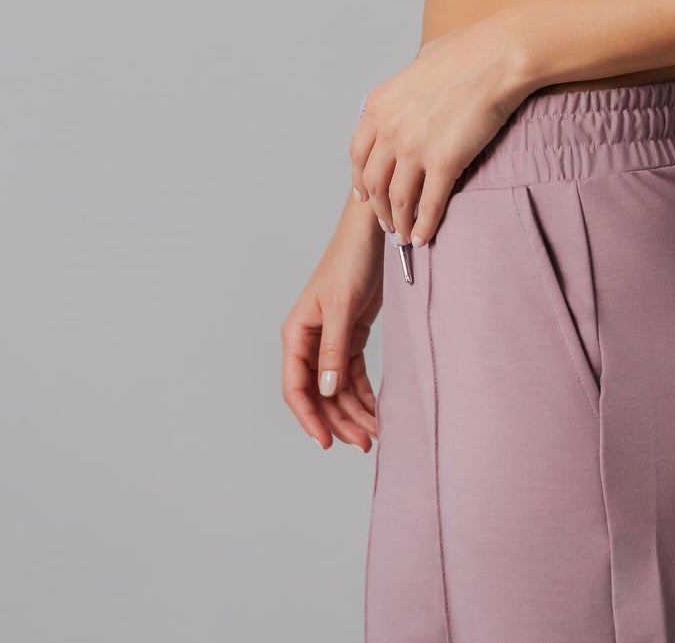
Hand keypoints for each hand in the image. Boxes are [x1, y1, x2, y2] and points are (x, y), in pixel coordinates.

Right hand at [280, 191, 384, 451]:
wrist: (376, 231)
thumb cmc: (351, 259)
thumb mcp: (342, 306)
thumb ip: (333, 350)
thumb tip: (326, 392)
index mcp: (297, 333)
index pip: (296, 386)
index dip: (309, 417)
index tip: (325, 442)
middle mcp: (310, 341)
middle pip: (319, 394)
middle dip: (339, 421)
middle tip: (364, 443)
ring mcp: (331, 341)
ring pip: (338, 390)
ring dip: (355, 413)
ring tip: (376, 434)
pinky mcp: (352, 337)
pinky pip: (354, 376)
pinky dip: (365, 396)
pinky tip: (378, 413)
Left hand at [350, 18, 525, 246]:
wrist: (499, 56)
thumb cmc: (471, 51)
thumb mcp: (422, 61)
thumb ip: (410, 84)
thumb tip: (414, 92)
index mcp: (379, 105)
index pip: (358, 154)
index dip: (360, 179)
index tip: (365, 193)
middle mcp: (389, 129)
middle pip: (373, 183)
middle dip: (379, 208)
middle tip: (388, 222)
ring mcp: (413, 148)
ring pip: (397, 200)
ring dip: (399, 223)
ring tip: (405, 236)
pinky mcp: (442, 163)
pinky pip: (428, 205)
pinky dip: (423, 226)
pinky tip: (424, 238)